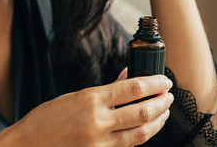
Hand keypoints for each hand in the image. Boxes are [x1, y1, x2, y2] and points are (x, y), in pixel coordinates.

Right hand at [0, 72, 173, 145]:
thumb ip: (106, 89)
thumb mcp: (75, 97)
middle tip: (169, 96)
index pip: (134, 88)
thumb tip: (129, 76)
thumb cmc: (47, 119)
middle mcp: (98, 121)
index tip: (165, 80)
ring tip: (164, 112)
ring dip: (158, 121)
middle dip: (162, 102)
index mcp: (91, 99)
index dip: (155, 83)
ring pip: (141, 133)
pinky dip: (141, 137)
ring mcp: (100, 144)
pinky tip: (146, 130)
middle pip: (143, 111)